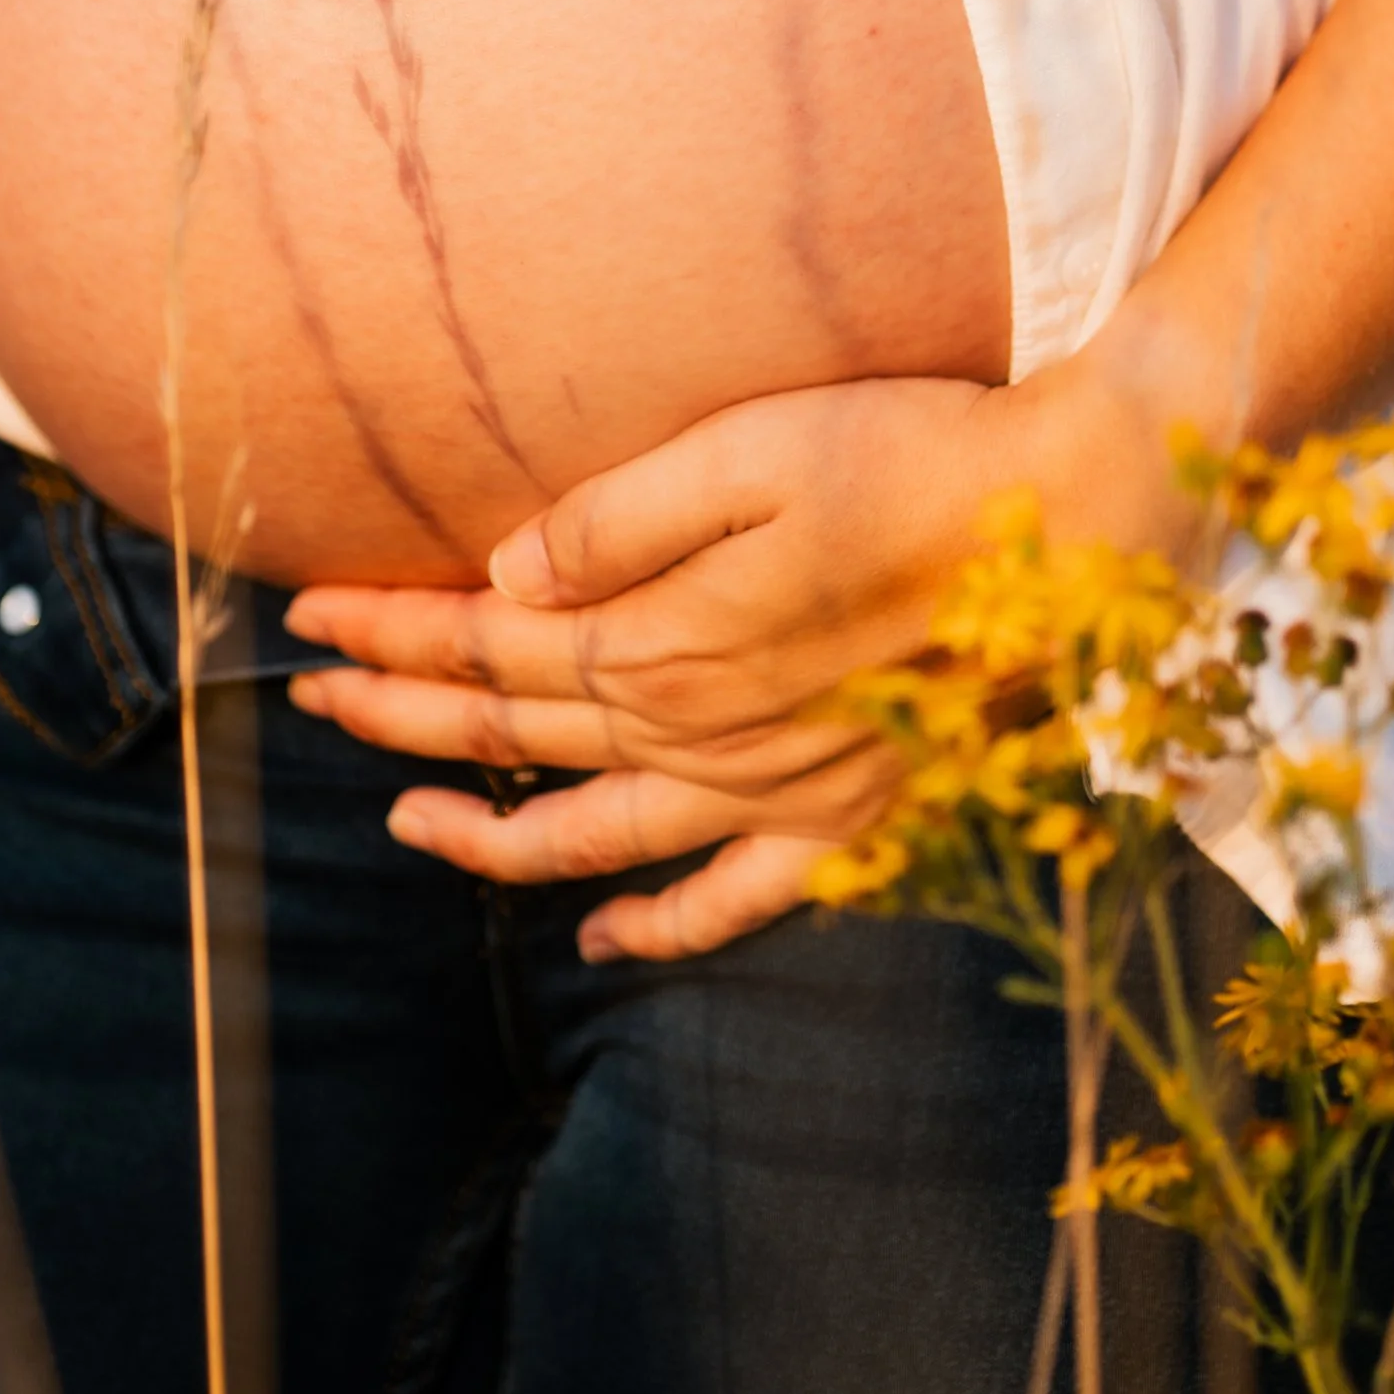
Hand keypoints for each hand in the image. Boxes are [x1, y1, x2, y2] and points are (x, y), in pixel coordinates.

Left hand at [286, 370, 1109, 960]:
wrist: (1086, 523)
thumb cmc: (921, 457)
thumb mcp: (755, 450)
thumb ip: (620, 524)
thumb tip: (505, 581)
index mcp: (669, 638)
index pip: (491, 642)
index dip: (390, 630)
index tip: (307, 614)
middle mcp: (706, 732)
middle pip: (520, 732)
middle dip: (402, 714)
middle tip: (309, 698)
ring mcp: (777, 791)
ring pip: (596, 834)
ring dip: (488, 833)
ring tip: (401, 820)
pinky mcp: (852, 821)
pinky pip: (731, 904)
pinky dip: (656, 932)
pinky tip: (594, 943)